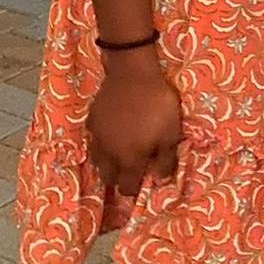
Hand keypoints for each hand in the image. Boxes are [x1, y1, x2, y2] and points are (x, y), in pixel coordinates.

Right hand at [86, 49, 181, 202]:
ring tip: (117, 156)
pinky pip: (94, 138)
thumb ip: (166, 161)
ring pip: (97, 160)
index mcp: (130, 160)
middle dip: (118, 179)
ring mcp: (98, 136)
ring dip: (107, 163)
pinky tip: (109, 133)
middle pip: (108, 178)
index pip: (127, 187)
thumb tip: (161, 182)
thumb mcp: (171, 134)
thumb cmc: (157, 105)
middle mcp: (110, 154)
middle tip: (129, 170)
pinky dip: (101, 141)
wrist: (133, 73)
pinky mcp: (92, 119)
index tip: (140, 184)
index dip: (134, 189)